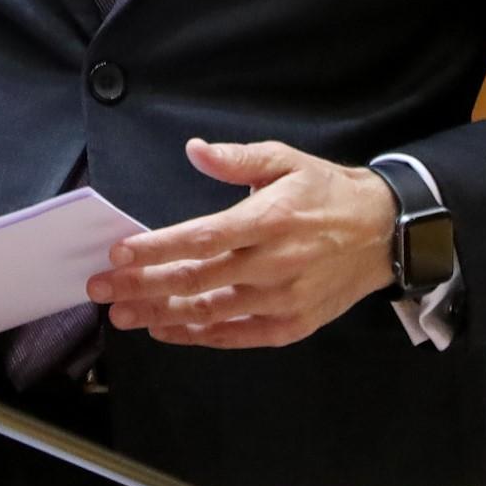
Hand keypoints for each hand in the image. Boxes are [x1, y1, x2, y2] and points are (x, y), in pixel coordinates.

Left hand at [86, 138, 397, 350]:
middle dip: (142, 285)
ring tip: (123, 314)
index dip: (157, 249)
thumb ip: (236, 159)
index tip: (119, 253)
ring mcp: (284, 300)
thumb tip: (193, 149)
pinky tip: (167, 330)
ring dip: (161, 314)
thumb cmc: (326, 192)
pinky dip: (200, 336)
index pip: (202, 238)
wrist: (384, 232)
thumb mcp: (285, 160)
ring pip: (211, 312)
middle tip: (101, 288)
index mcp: (268, 221)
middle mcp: (274, 265)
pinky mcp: (293, 325)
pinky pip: (238, 335)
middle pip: (197, 279)